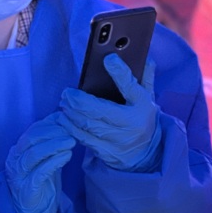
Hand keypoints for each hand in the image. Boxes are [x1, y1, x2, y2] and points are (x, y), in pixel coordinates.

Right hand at [5, 112, 76, 212]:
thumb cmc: (41, 185)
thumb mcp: (45, 160)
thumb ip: (51, 143)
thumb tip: (63, 120)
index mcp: (18, 151)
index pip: (31, 131)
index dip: (49, 123)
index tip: (67, 119)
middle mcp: (14, 161)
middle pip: (30, 139)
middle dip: (52, 131)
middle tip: (71, 130)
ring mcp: (19, 176)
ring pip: (34, 154)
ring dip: (54, 145)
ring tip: (71, 141)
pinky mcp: (26, 189)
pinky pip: (40, 172)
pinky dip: (54, 161)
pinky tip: (66, 156)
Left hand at [59, 55, 162, 171]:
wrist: (144, 153)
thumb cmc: (142, 119)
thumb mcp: (147, 99)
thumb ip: (146, 78)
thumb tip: (146, 59)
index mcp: (143, 106)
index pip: (131, 87)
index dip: (120, 72)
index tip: (108, 59)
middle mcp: (130, 124)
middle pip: (101, 110)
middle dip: (80, 101)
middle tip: (67, 93)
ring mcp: (117, 140)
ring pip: (88, 125)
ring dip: (71, 114)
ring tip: (63, 103)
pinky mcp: (105, 151)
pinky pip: (83, 139)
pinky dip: (71, 128)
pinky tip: (63, 119)